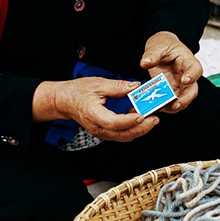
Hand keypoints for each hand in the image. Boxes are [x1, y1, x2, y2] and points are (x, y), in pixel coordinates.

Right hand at [33, 78, 158, 141]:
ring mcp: (101, 132)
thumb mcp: (98, 83)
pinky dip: (132, 128)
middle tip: (155, 118)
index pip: (114, 122)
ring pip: (124, 136)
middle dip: (142, 128)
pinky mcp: (104, 132)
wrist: (64, 101)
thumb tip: (135, 86)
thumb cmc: (77, 92)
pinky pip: (121, 134)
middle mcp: (97, 127)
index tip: (143, 114)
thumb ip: (118, 86)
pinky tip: (140, 118)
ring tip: (151, 118)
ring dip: (139, 129)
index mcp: (93, 114)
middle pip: (123, 134)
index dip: (130, 120)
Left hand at [141, 31, 202, 113]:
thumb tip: (145, 63)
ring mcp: (180, 86)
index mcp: (187, 61)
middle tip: (175, 104)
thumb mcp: (157, 46)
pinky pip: (170, 103)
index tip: (185, 80)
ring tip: (161, 109)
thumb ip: (152, 55)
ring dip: (173, 107)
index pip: (195, 69)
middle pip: (192, 90)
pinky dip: (164, 107)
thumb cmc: (164, 46)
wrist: (160, 50)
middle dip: (185, 99)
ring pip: (183, 100)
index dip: (192, 75)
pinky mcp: (171, 92)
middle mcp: (186, 76)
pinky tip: (154, 108)